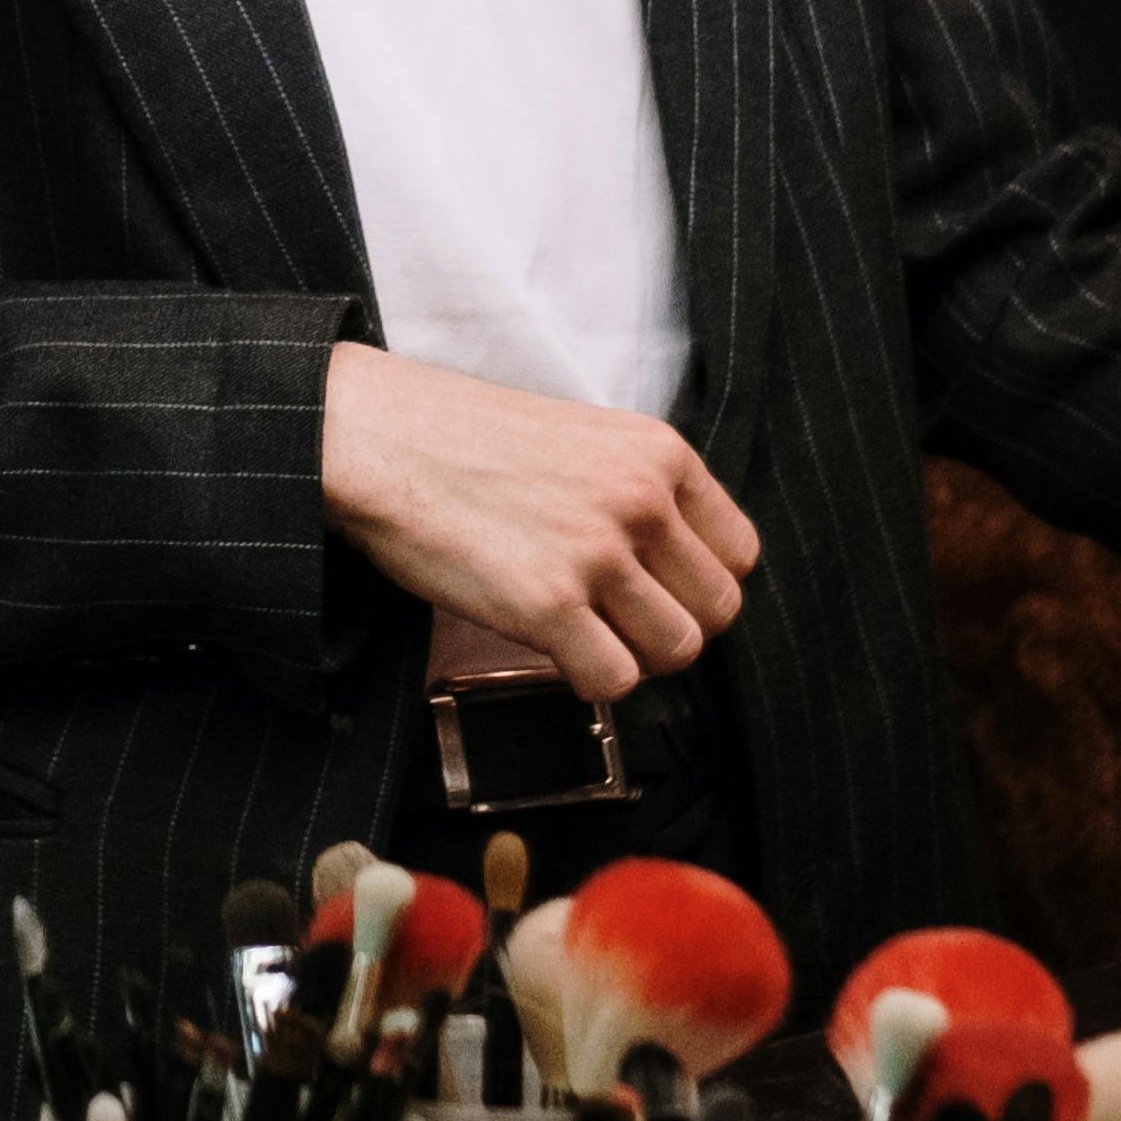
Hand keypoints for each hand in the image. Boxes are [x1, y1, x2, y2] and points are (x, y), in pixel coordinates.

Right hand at [319, 345, 759, 701]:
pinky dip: (589, 680)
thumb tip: (673, 567)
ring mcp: (597, 553)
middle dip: (674, 628)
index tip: (658, 591)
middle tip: (621, 624)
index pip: (739, 553)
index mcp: (659, 454)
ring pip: (677, 650)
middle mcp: (641, 500)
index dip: (699, 584)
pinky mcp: (548, 604)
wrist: (382, 439)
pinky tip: (554, 650)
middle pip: (719, 610)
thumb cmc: (466, 441)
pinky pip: (615, 681)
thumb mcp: (584, 439)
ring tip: (585, 636)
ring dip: (634, 657)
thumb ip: (639, 490)